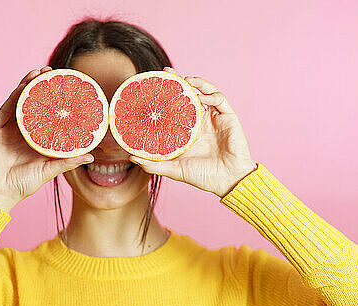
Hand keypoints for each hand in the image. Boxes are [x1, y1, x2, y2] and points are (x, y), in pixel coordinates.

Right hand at [0, 66, 93, 212]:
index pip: (45, 113)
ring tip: (39, 72)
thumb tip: (90, 157)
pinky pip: (6, 108)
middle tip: (52, 71)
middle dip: (40, 85)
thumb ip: (67, 162)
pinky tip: (23, 86)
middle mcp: (21, 129)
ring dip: (27, 84)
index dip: (53, 99)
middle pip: (32, 102)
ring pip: (18, 100)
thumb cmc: (23, 184)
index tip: (66, 86)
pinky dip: (15, 96)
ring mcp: (7, 127)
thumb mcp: (49, 171)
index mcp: (34, 138)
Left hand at [128, 66, 256, 197]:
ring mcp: (214, 118)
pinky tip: (202, 96)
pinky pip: (220, 99)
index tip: (152, 85)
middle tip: (166, 72)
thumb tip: (130, 157)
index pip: (174, 107)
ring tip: (185, 80)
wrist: (228, 180)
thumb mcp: (174, 169)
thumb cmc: (203, 176)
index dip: (165, 95)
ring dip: (196, 83)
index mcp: (187, 131)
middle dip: (179, 81)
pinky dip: (211, 94)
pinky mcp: (228, 117)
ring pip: (205, 92)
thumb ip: (153, 164)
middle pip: (188, 95)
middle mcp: (200, 121)